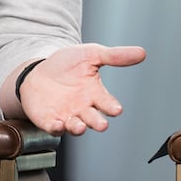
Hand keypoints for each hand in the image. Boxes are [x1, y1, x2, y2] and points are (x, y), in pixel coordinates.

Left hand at [18, 43, 146, 135]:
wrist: (39, 70)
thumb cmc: (67, 64)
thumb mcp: (91, 54)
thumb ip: (115, 56)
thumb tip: (141, 53)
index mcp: (95, 93)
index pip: (106, 102)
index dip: (111, 106)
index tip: (117, 109)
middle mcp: (82, 107)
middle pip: (93, 118)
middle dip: (97, 122)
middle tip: (102, 124)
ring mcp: (66, 115)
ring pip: (75, 126)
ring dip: (78, 128)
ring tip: (81, 126)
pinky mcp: (49, 119)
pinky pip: (53, 127)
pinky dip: (56, 128)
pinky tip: (58, 124)